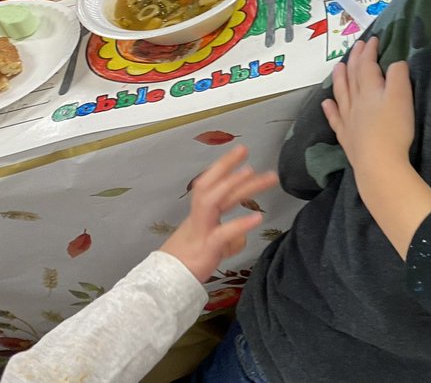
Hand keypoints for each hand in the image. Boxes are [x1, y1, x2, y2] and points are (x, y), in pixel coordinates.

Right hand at [161, 145, 277, 282]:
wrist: (162, 288)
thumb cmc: (185, 266)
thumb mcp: (210, 247)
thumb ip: (227, 239)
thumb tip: (242, 238)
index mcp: (199, 217)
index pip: (210, 186)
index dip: (223, 167)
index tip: (240, 151)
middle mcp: (198, 219)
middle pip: (211, 188)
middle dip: (227, 167)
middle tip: (246, 151)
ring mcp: (201, 232)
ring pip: (212, 202)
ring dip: (233, 186)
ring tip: (252, 173)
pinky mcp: (206, 249)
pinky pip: (223, 234)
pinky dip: (240, 224)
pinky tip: (258, 218)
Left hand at [323, 39, 430, 258]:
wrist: (379, 164)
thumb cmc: (394, 129)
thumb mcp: (403, 97)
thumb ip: (399, 76)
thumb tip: (396, 63)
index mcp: (370, 89)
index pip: (367, 65)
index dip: (369, 51)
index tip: (373, 39)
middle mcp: (356, 101)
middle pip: (353, 76)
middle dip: (355, 59)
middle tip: (357, 46)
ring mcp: (348, 119)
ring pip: (341, 93)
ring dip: (339, 78)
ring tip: (337, 66)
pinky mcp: (346, 136)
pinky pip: (335, 118)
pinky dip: (330, 108)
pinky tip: (326, 103)